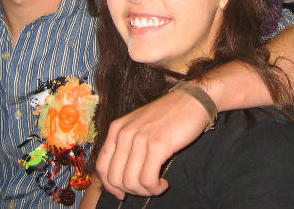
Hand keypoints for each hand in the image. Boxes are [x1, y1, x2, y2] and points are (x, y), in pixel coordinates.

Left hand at [95, 88, 209, 198]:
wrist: (191, 101)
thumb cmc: (167, 116)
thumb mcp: (139, 125)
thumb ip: (126, 144)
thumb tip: (120, 176)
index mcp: (117, 128)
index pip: (102, 165)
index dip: (110, 185)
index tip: (122, 193)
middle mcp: (124, 133)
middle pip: (115, 177)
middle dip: (130, 190)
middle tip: (146, 188)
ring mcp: (140, 139)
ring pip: (131, 181)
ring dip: (145, 191)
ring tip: (156, 185)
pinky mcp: (157, 145)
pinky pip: (148, 179)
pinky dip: (155, 188)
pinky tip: (163, 183)